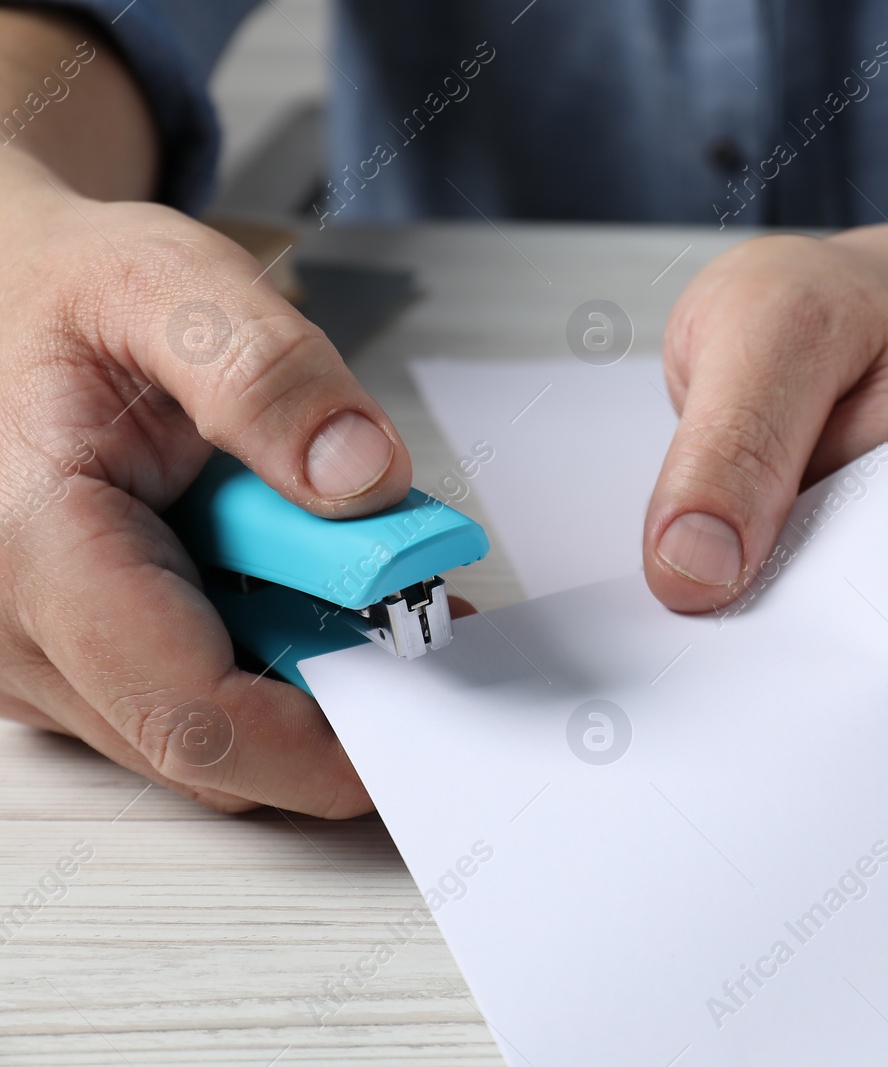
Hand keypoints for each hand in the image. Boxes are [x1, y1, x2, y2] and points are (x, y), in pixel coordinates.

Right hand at [0, 148, 411, 815]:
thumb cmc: (58, 290)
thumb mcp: (168, 285)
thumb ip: (268, 374)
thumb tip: (363, 476)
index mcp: (33, 550)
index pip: (194, 716)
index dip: (325, 743)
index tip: (423, 707)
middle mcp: (14, 633)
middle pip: (215, 743)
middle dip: (331, 687)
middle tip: (409, 601)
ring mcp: (34, 660)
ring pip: (206, 734)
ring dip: (299, 667)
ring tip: (341, 560)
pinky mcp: (64, 662)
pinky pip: (184, 702)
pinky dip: (261, 655)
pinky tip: (291, 577)